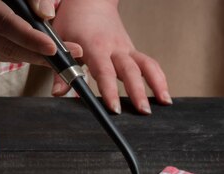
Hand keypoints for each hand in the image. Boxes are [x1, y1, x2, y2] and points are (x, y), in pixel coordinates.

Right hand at [0, 0, 81, 65]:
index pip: (5, 24)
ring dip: (30, 57)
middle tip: (62, 58)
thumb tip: (46, 15)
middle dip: (36, 55)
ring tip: (51, 53)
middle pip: (6, 45)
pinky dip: (18, 55)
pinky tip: (31, 49)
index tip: (52, 48)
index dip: (30, 39)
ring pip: (4, 54)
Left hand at [51, 0, 170, 113]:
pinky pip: (149, 64)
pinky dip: (159, 78)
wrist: (90, 1)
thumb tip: (58, 92)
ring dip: (157, 84)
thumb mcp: (59, 41)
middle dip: (138, 91)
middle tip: (144, 112)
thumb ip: (61, 69)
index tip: (114, 108)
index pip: (104, 72)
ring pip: (146, 65)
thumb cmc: (73, 21)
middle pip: (130, 70)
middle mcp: (115, 47)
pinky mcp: (132, 51)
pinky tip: (164, 95)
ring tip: (165, 104)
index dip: (110, 91)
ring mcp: (126, 49)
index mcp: (95, 46)